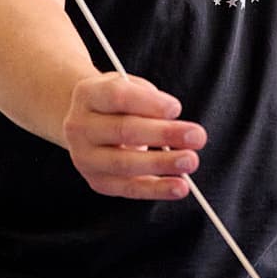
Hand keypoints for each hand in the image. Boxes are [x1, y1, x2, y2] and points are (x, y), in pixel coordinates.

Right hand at [62, 73, 204, 199]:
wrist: (87, 124)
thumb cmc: (116, 104)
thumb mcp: (128, 88)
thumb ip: (148, 100)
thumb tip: (174, 123)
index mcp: (88, 95)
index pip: (117, 97)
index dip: (148, 103)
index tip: (176, 108)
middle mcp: (79, 127)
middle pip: (123, 130)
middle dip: (164, 134)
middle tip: (196, 136)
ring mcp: (85, 157)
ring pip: (125, 163)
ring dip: (162, 164)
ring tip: (190, 161)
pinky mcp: (97, 181)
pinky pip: (129, 188)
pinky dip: (157, 189)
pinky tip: (179, 187)